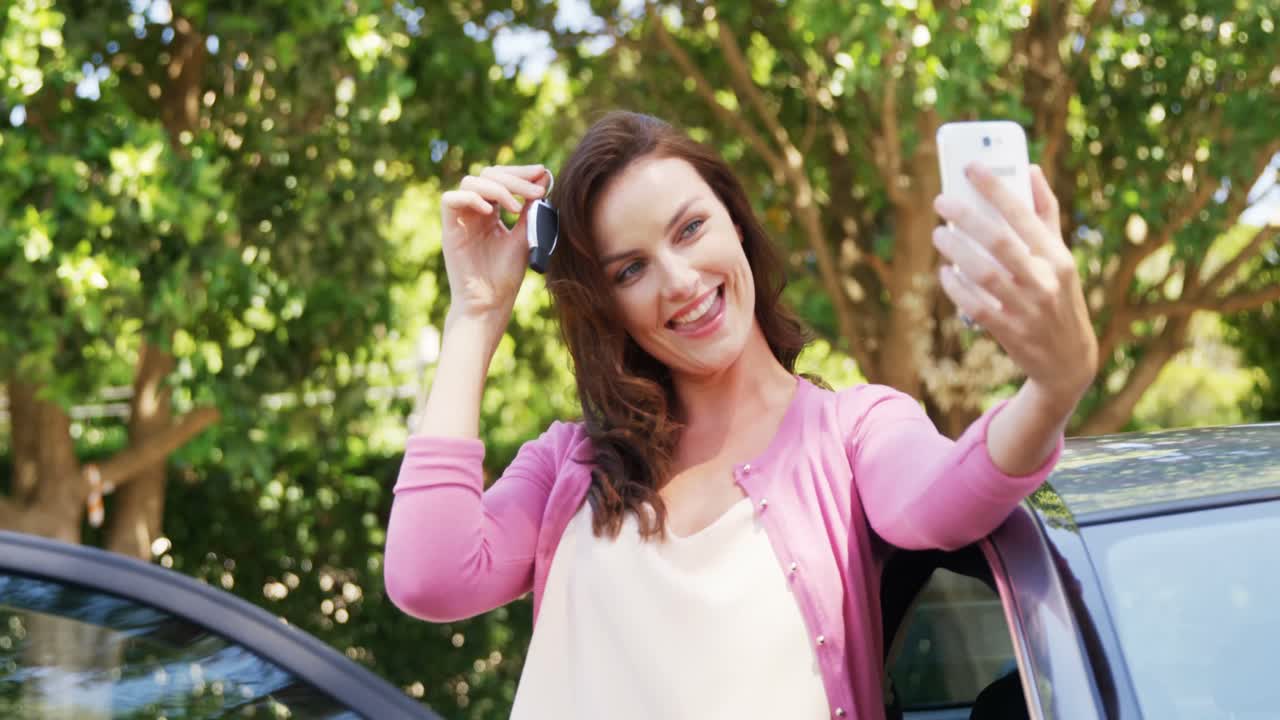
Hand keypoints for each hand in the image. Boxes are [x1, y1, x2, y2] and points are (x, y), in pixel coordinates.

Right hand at [440, 164, 549, 326]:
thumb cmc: (507, 274)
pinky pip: (450, 200)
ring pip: (471, 182)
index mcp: (492, 210)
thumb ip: (532, 206)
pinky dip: (471, 199)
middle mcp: (475, 211)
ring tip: (517, 209)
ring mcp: (461, 218)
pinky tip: (492, 211)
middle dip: (513, 178)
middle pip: (487, 174)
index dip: (520, 172)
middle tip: (536, 191)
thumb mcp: (525, 234)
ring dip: (497, 189)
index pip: (501, 177)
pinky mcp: (449, 229)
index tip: (543, 173)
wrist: (491, 302)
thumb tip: (544, 177)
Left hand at [932, 164, 1097, 414]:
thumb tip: (1029, 168)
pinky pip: (975, 306)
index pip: (1024, 215)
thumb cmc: (1059, 296)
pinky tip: (944, 274)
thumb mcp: (1060, 257)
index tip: (970, 167)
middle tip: (941, 202)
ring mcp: (1027, 308)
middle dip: (966, 218)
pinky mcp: (1010, 332)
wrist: (1068, 360)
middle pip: (999, 242)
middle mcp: (1045, 281)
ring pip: (983, 274)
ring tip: (938, 235)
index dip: (996, 189)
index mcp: (1058, 257)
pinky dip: (956, 289)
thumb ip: (1046, 213)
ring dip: (955, 251)